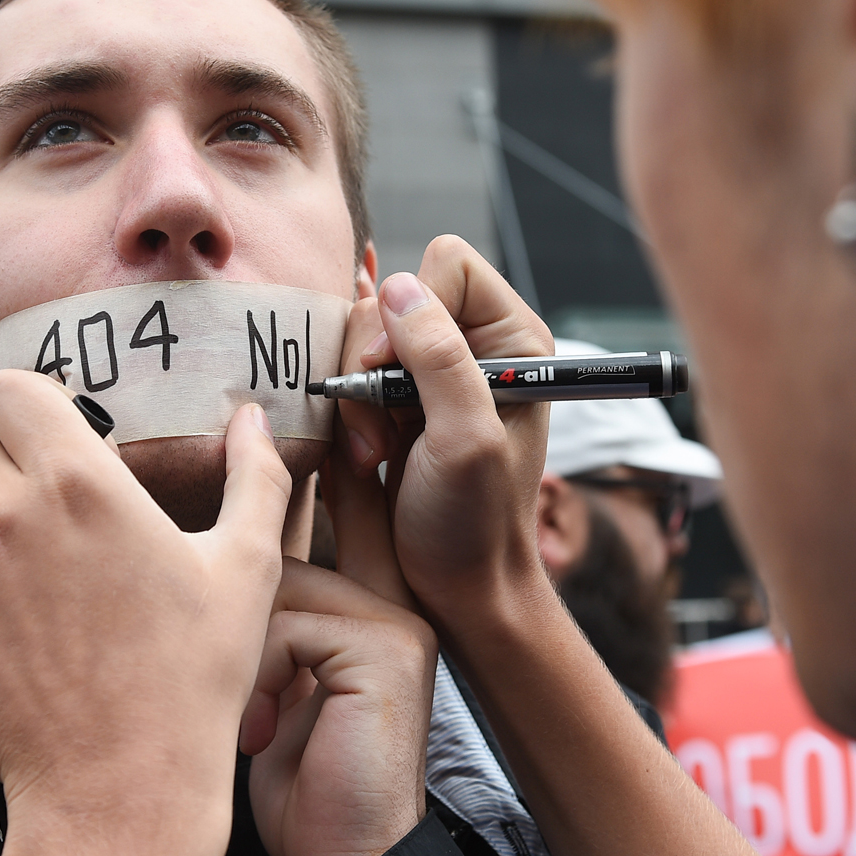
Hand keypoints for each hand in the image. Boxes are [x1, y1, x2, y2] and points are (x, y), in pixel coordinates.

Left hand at [0, 372, 291, 855]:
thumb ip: (255, 477)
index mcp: (79, 484)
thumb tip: (256, 418)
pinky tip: (4, 613)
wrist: (118, 790)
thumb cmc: (191, 681)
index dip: (29, 397)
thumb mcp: (245, 568)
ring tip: (14, 543)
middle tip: (25, 473)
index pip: (10, 385)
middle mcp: (4, 516)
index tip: (53, 425)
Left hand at [242, 557, 435, 855]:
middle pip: (280, 563)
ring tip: (247, 722)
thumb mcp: (285, 694)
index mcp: (376, 619)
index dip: (254, 574)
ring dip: (243, 654)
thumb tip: (222, 574)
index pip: (303, 552)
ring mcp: (397, 629)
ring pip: (280, 586)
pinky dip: (259, 681)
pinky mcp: (384, 652)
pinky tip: (260, 736)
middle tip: (228, 697)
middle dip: (234, 625)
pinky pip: (288, 628)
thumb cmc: (308, 792)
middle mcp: (397, 612)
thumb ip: (279, 633)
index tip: (212, 624)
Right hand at [335, 236, 555, 626]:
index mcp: (511, 342)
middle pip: (394, 298)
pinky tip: (364, 457)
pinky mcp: (391, 400)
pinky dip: (344, 413)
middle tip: (383, 431)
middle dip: (374, 363)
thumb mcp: (465, 440)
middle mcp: (472, 345)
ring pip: (361, 336)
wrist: (455, 589)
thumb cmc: (474, 525)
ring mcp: (428, 372)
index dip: (412, 309)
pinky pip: (345, 372)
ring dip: (355, 397)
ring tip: (375, 454)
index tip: (392, 373)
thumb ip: (440, 360)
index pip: (448, 266)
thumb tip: (398, 288)